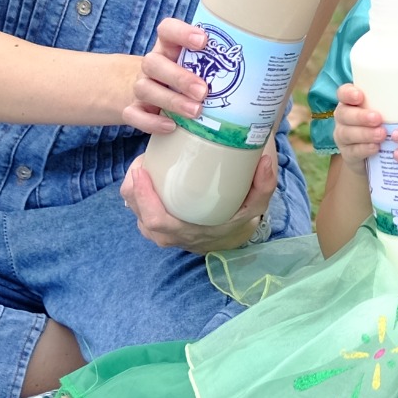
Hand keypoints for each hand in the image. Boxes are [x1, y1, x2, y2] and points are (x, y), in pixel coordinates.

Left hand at [121, 142, 275, 254]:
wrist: (230, 237)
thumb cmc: (238, 218)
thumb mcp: (256, 205)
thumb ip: (264, 185)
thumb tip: (265, 160)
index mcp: (185, 232)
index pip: (155, 220)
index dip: (143, 196)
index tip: (142, 170)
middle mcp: (167, 236)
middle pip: (138, 213)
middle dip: (132, 186)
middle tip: (141, 161)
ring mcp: (159, 233)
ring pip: (134, 211)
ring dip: (132, 189)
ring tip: (141, 165)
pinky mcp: (154, 226)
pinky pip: (138, 210)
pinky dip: (136, 193)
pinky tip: (144, 175)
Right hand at [124, 17, 209, 136]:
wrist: (150, 93)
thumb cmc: (184, 74)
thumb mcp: (196, 63)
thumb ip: (215, 61)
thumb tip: (255, 70)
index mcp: (168, 46)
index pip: (167, 30)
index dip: (182, 32)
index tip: (204, 41)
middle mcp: (152, 64)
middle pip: (154, 63)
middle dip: (180, 77)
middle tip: (203, 91)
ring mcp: (141, 86)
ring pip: (145, 88)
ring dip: (172, 101)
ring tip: (195, 111)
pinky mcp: (134, 108)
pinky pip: (134, 115)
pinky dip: (152, 122)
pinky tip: (171, 127)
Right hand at [328, 84, 386, 167]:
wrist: (373, 158)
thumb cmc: (384, 124)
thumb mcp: (388, 111)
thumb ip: (395, 102)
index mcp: (350, 103)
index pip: (343, 93)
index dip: (348, 94)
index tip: (360, 96)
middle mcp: (344, 118)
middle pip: (344, 114)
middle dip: (360, 116)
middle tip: (378, 118)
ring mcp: (343, 136)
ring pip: (347, 133)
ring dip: (365, 133)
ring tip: (381, 134)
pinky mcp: (348, 154)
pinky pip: (352, 151)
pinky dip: (364, 149)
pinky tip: (375, 147)